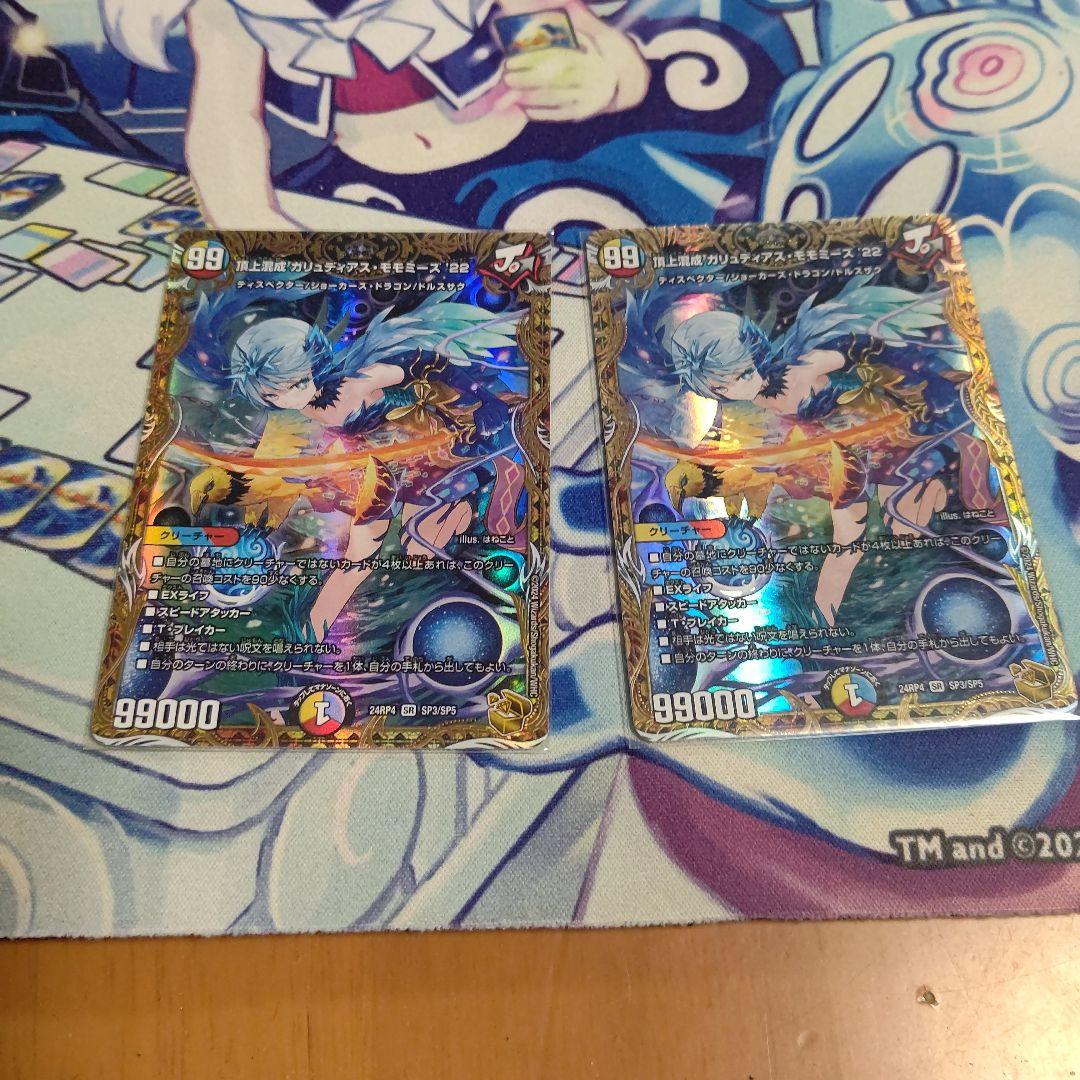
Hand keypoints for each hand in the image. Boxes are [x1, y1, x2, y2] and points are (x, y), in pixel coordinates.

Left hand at [503, 13, 647, 121]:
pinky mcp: (582, 114)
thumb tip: (567, 6)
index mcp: (593, 60)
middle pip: (552, 80)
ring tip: (511, 94)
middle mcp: (590, 82)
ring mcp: (586, 101)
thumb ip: (583, 22)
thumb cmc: (612, 56)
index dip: (534, 58)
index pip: (558, 58)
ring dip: (529, 97)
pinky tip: (525, 109)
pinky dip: (540, 113)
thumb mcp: (603, 35)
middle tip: (507, 76)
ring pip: (553, 99)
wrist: (629, 86)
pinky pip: (557, 115)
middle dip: (527, 79)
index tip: (514, 58)